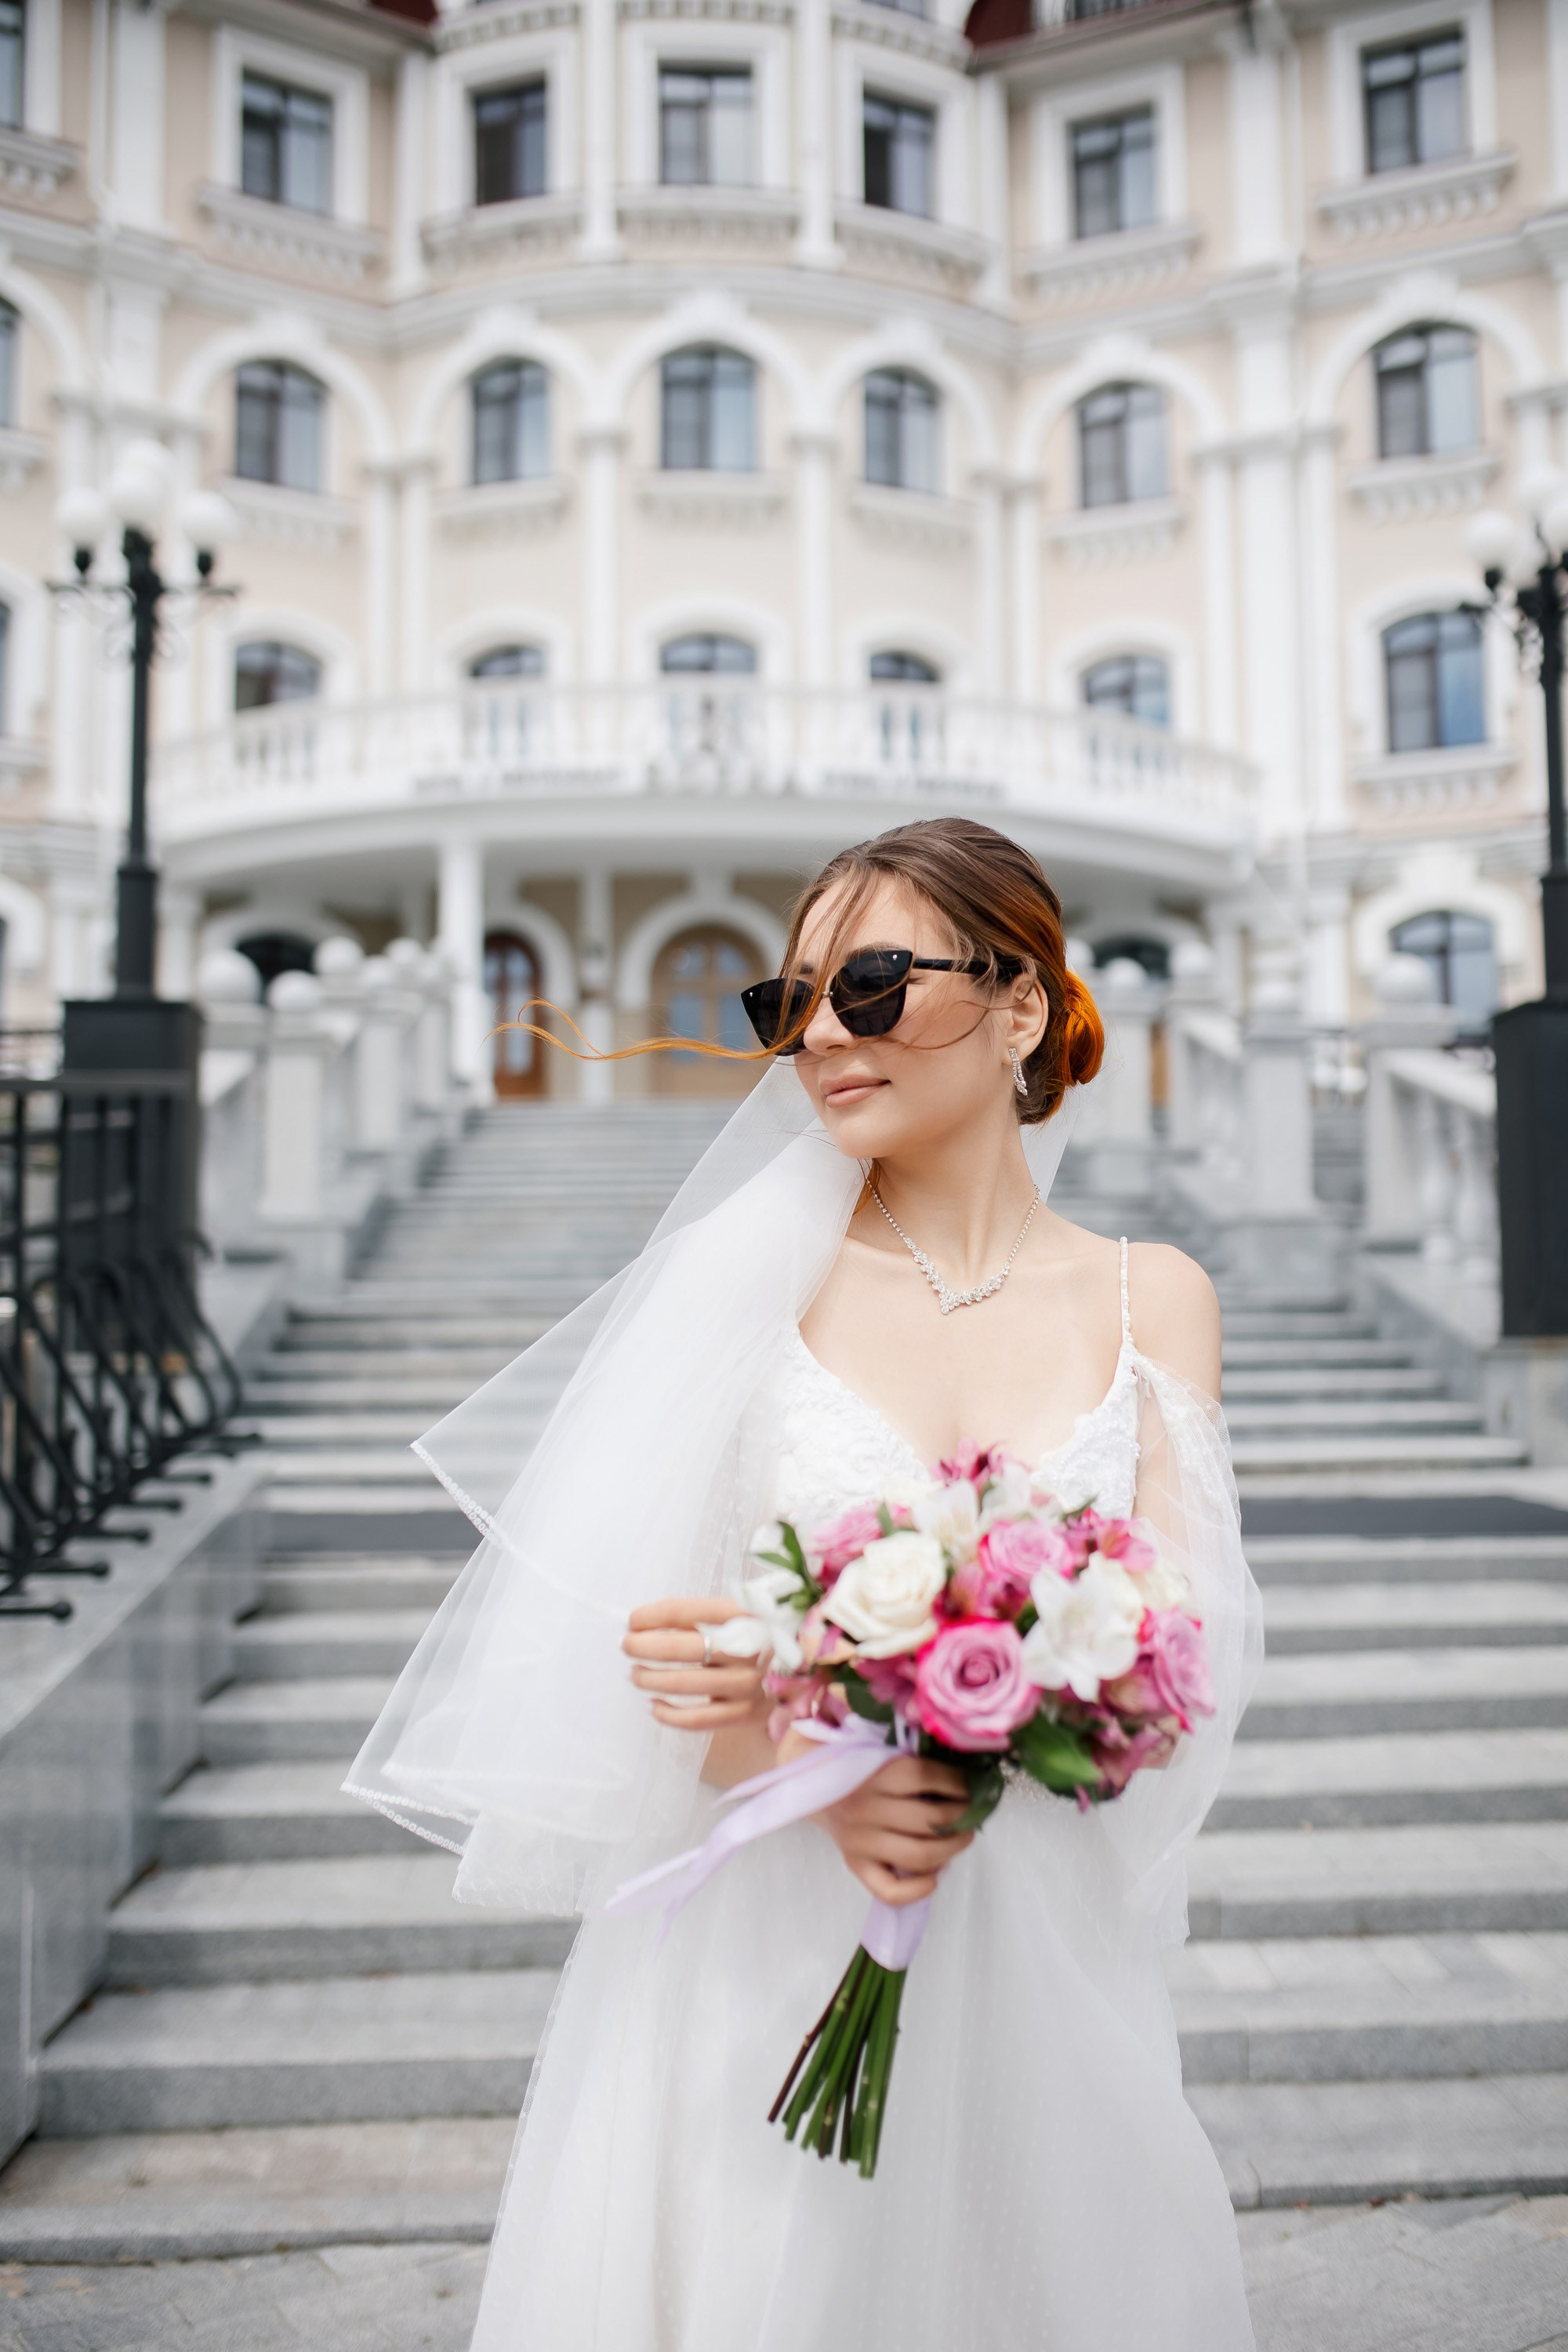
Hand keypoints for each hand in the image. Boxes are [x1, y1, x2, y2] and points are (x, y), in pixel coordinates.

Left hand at [623, 1595, 768, 1734]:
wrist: (801, 1668)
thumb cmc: (754, 1636)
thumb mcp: (736, 1613)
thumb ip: (698, 1616)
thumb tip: (641, 1624)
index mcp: (747, 1614)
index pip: (689, 1612)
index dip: (653, 1615)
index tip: (632, 1619)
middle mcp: (751, 1648)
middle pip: (685, 1647)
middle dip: (645, 1646)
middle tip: (627, 1645)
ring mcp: (749, 1683)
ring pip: (687, 1684)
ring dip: (651, 1679)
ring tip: (635, 1673)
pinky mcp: (745, 1713)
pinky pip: (698, 1720)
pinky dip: (669, 1715)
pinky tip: (654, 1705)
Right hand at [809, 1751, 974, 1907]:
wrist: (818, 1789)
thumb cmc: (864, 1773)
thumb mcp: (887, 1757)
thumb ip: (920, 1765)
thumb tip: (968, 1780)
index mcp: (878, 1774)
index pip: (926, 1776)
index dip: (958, 1783)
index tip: (971, 1787)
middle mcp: (868, 1808)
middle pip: (929, 1819)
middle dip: (962, 1818)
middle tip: (972, 1816)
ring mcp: (861, 1841)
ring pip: (919, 1855)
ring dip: (951, 1849)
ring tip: (962, 1839)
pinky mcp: (856, 1865)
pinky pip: (891, 1891)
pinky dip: (920, 1888)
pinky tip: (934, 1874)